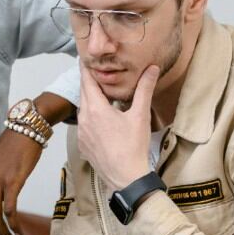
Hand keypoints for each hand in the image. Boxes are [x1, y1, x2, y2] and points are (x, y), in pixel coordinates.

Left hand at [77, 65, 157, 189]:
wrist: (125, 178)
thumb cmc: (133, 147)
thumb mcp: (140, 116)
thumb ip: (144, 89)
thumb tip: (152, 68)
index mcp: (95, 109)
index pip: (86, 80)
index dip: (86, 67)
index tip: (86, 57)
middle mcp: (84, 119)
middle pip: (84, 93)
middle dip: (90, 82)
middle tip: (96, 71)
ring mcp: (81, 133)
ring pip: (83, 109)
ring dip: (91, 100)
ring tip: (101, 92)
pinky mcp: (83, 144)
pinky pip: (84, 124)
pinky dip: (91, 116)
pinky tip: (102, 117)